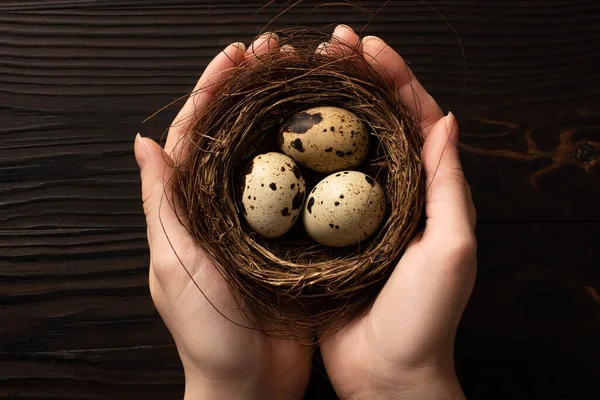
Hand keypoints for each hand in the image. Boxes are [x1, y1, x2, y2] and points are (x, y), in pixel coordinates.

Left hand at [134, 34, 311, 399]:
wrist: (250, 384)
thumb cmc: (207, 334)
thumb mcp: (174, 265)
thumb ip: (163, 204)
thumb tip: (145, 143)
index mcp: (191, 207)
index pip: (198, 134)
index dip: (214, 90)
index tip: (237, 56)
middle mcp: (227, 206)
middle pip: (239, 135)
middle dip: (255, 90)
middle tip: (279, 54)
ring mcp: (262, 221)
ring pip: (273, 155)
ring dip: (286, 114)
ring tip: (308, 79)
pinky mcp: (293, 239)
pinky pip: (303, 190)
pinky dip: (313, 158)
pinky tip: (332, 136)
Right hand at [318, 26, 476, 398]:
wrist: (386, 373)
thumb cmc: (425, 317)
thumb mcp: (451, 249)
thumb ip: (448, 186)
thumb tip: (445, 120)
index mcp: (427, 191)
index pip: (414, 118)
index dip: (394, 77)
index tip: (367, 47)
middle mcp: (390, 193)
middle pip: (373, 122)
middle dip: (354, 79)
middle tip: (328, 47)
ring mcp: (354, 211)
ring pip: (339, 147)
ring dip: (322, 108)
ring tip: (299, 75)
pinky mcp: (324, 232)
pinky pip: (310, 183)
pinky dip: (297, 155)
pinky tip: (277, 133)